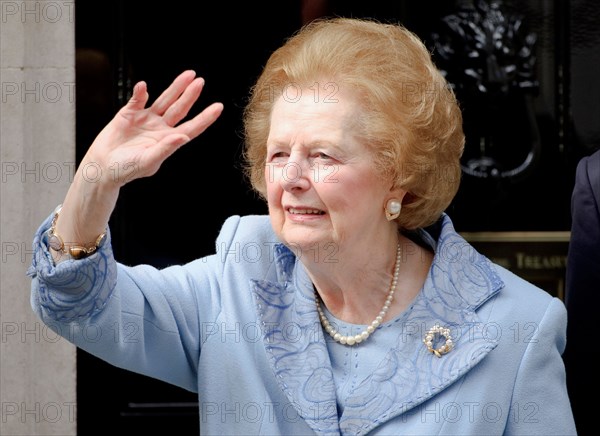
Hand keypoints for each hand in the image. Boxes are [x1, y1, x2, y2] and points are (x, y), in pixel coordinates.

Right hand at [82, 70, 222, 186]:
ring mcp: (146, 119)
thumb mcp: (148, 161)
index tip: (218, 107)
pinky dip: (140, 93)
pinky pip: (137, 100)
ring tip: (187, 75)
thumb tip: (183, 137)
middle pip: (179, 109)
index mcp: (168, 141)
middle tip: (200, 82)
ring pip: (164, 100)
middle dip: (190, 95)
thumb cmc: (126, 170)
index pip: (192, 127)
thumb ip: (166, 148)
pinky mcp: (129, 114)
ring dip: (175, 88)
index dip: (205, 118)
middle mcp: (160, 128)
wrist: (103, 167)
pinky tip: (143, 88)